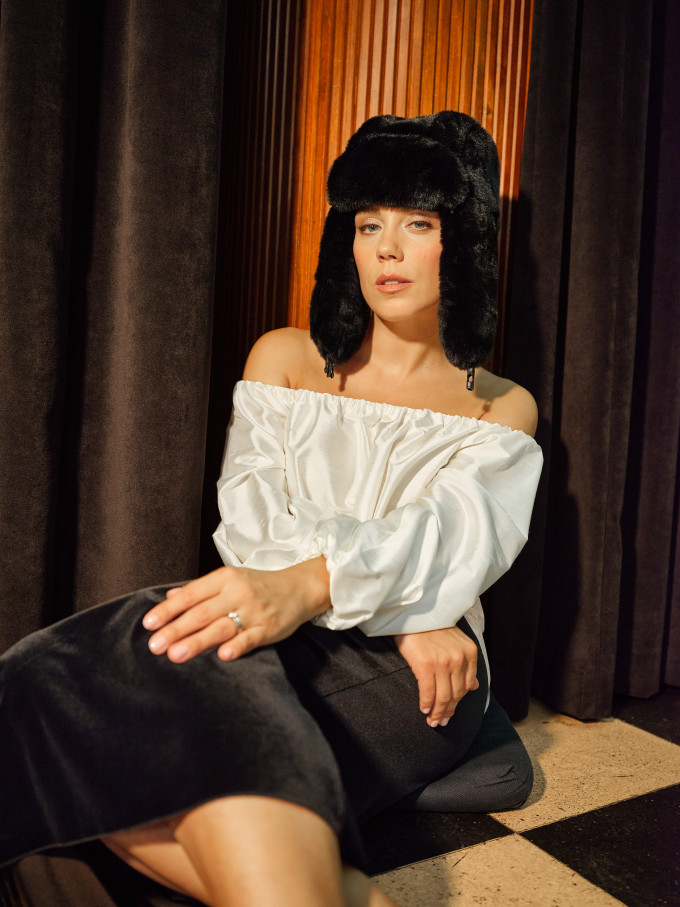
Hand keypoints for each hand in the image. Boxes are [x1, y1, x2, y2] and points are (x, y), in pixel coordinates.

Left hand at [142, 559, 329, 662]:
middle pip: (201, 613)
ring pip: (221, 627)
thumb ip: (200, 590)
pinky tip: (223, 655)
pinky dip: (237, 646)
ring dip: (197, 641)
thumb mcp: (230, 580)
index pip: (191, 595)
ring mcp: (254, 611)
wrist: (300, 587)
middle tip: (155, 645)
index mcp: (224, 579)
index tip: (149, 624)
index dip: (168, 610)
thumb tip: (169, 598)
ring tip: (175, 655)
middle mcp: (237, 593)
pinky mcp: (269, 628)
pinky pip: (251, 638)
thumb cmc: (259, 585)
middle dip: (176, 630)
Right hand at [394, 626, 478, 727]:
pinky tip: (424, 709)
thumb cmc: (432, 627)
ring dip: (438, 712)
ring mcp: (443, 662)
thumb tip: (474, 687)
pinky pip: (428, 692)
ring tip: (432, 721)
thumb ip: (466, 664)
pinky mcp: (426, 665)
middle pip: (456, 694)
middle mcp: (459, 658)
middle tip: (441, 722)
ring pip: (443, 696)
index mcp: (469, 652)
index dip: (458, 702)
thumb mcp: (456, 642)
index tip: (450, 711)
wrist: (413, 613)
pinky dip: (427, 704)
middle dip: (448, 711)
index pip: (467, 686)